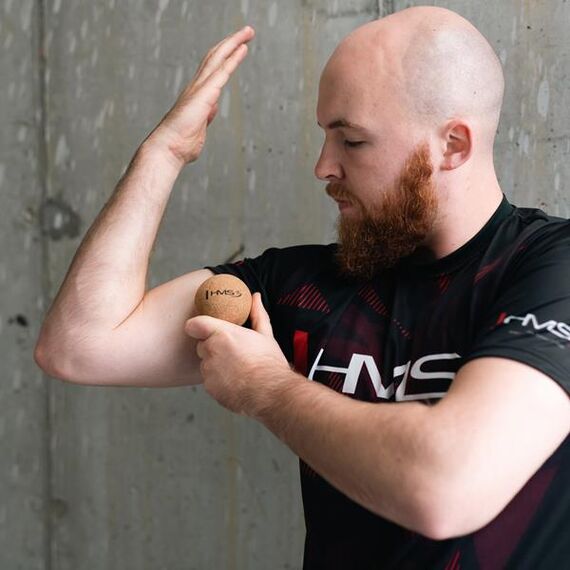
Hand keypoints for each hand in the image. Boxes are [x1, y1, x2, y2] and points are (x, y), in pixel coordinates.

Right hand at [144, 26, 254, 166]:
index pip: (212, 69)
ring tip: (248, 31)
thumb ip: (206, 115)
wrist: (168, 148)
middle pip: (215, 57)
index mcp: (196, 94)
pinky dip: (233, 59)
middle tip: (246, 32)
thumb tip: (212, 107)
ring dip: (234, 42)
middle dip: (231, 42)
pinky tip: (242, 48)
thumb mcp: (199, 128)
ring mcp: (200, 88)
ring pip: (218, 57)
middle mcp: (197, 86)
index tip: (238, 48)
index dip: (225, 56)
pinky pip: (222, 71)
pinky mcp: (205, 94)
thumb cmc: (180, 143)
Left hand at [184, 293, 292, 416]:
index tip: (204, 329)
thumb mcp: (266, 334)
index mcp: (223, 334)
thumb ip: (257, 314)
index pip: (194, 325)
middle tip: (232, 352)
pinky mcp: (209, 388)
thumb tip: (255, 297)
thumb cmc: (269, 363)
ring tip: (237, 369)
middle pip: (202, 345)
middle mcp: (212, 351)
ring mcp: (208, 371)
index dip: (197, 326)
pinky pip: (209, 381)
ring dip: (215, 365)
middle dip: (213, 348)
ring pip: (206, 364)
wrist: (271, 392)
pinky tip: (235, 381)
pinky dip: (218, 381)